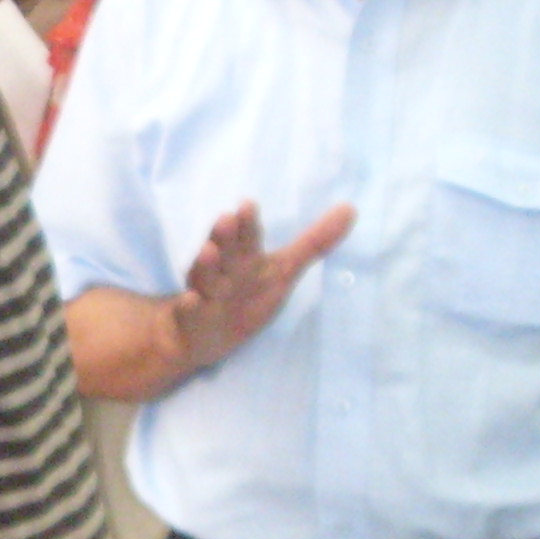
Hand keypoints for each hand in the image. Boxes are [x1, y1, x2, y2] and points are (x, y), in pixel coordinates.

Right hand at [167, 201, 354, 375]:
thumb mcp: (284, 270)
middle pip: (225, 250)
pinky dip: (189, 306)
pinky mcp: (192, 317)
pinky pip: (188, 311)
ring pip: (205, 277)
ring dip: (206, 265)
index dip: (248, 223)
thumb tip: (350, 209)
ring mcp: (206, 292)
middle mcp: (224, 269)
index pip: (248, 237)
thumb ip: (314, 242)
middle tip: (226, 219)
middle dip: (225, 236)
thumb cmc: (246, 293)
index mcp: (244, 256)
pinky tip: (190, 300)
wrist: (204, 334)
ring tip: (208, 251)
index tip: (248, 205)